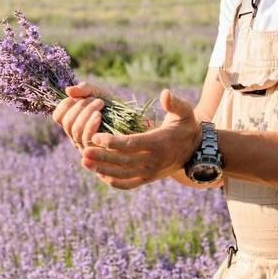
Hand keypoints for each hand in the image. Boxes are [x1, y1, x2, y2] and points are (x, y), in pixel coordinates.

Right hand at [52, 82, 109, 150]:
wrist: (135, 121)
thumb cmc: (114, 107)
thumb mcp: (98, 93)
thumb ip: (84, 89)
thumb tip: (68, 90)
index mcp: (74, 122)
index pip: (58, 117)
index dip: (65, 105)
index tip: (78, 96)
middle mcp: (77, 136)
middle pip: (67, 123)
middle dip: (80, 106)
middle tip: (95, 99)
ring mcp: (87, 145)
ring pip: (76, 130)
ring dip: (86, 112)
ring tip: (100, 103)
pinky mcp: (97, 151)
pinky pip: (87, 138)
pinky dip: (90, 123)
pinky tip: (99, 115)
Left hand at [80, 89, 200, 189]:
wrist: (195, 152)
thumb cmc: (186, 128)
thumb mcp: (185, 113)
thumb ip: (175, 103)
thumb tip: (164, 94)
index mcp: (158, 144)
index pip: (132, 145)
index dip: (113, 142)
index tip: (97, 136)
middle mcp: (153, 161)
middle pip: (122, 161)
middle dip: (101, 157)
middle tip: (83, 151)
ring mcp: (149, 172)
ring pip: (121, 174)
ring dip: (101, 169)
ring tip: (84, 161)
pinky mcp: (147, 179)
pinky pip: (127, 184)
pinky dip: (112, 181)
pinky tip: (98, 172)